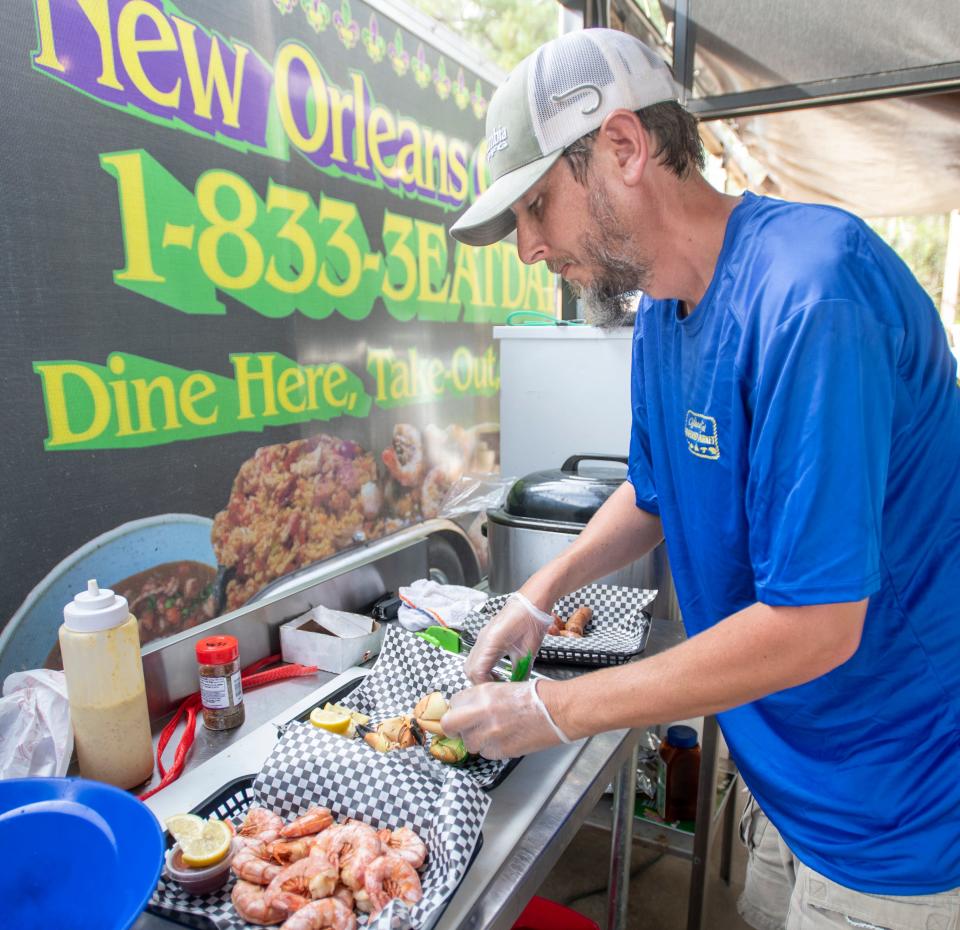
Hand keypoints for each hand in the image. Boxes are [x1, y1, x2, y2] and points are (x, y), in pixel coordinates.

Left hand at [441, 680, 571, 759]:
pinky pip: (485, 753)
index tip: (461, 712)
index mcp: (483, 693)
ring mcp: (491, 734)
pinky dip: (490, 748)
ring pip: (468, 743)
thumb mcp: (501, 688)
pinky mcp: (501, 750)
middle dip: (454, 727)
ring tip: (491, 731)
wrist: (556, 711)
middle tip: (462, 727)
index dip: (457, 708)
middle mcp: (482, 714)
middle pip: (450, 726)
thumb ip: (479, 698)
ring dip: (476, 739)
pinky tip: (503, 738)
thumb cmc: (534, 697)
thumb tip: (465, 709)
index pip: (453, 703)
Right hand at [463, 592, 553, 683]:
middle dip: (480, 683)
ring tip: (498, 682)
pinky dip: (483, 666)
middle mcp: (482, 639)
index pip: (477, 672)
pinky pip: (477, 655)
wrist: (533, 601)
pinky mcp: (486, 636)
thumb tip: (517, 687)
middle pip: (469, 669)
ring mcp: (482, 637)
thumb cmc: (532, 621)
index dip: (486, 686)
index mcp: (491, 642)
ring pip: (471, 663)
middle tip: (496, 691)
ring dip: (481, 675)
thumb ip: (520, 672)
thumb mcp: (528, 651)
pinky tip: (497, 670)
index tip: (498, 693)